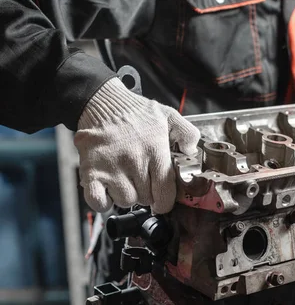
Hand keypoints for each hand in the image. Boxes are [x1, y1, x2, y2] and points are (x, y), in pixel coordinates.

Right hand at [74, 78, 199, 213]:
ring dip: (127, 196)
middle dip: (147, 193)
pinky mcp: (91, 171)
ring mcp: (111, 167)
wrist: (102, 103)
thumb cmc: (135, 113)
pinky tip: (109, 189)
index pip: (165, 190)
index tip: (163, 202)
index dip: (166, 201)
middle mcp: (134, 160)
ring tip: (126, 180)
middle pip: (146, 198)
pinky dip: (104, 201)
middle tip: (143, 180)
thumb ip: (187, 133)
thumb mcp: (169, 116)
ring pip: (125, 201)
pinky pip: (99, 202)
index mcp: (154, 149)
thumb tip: (192, 152)